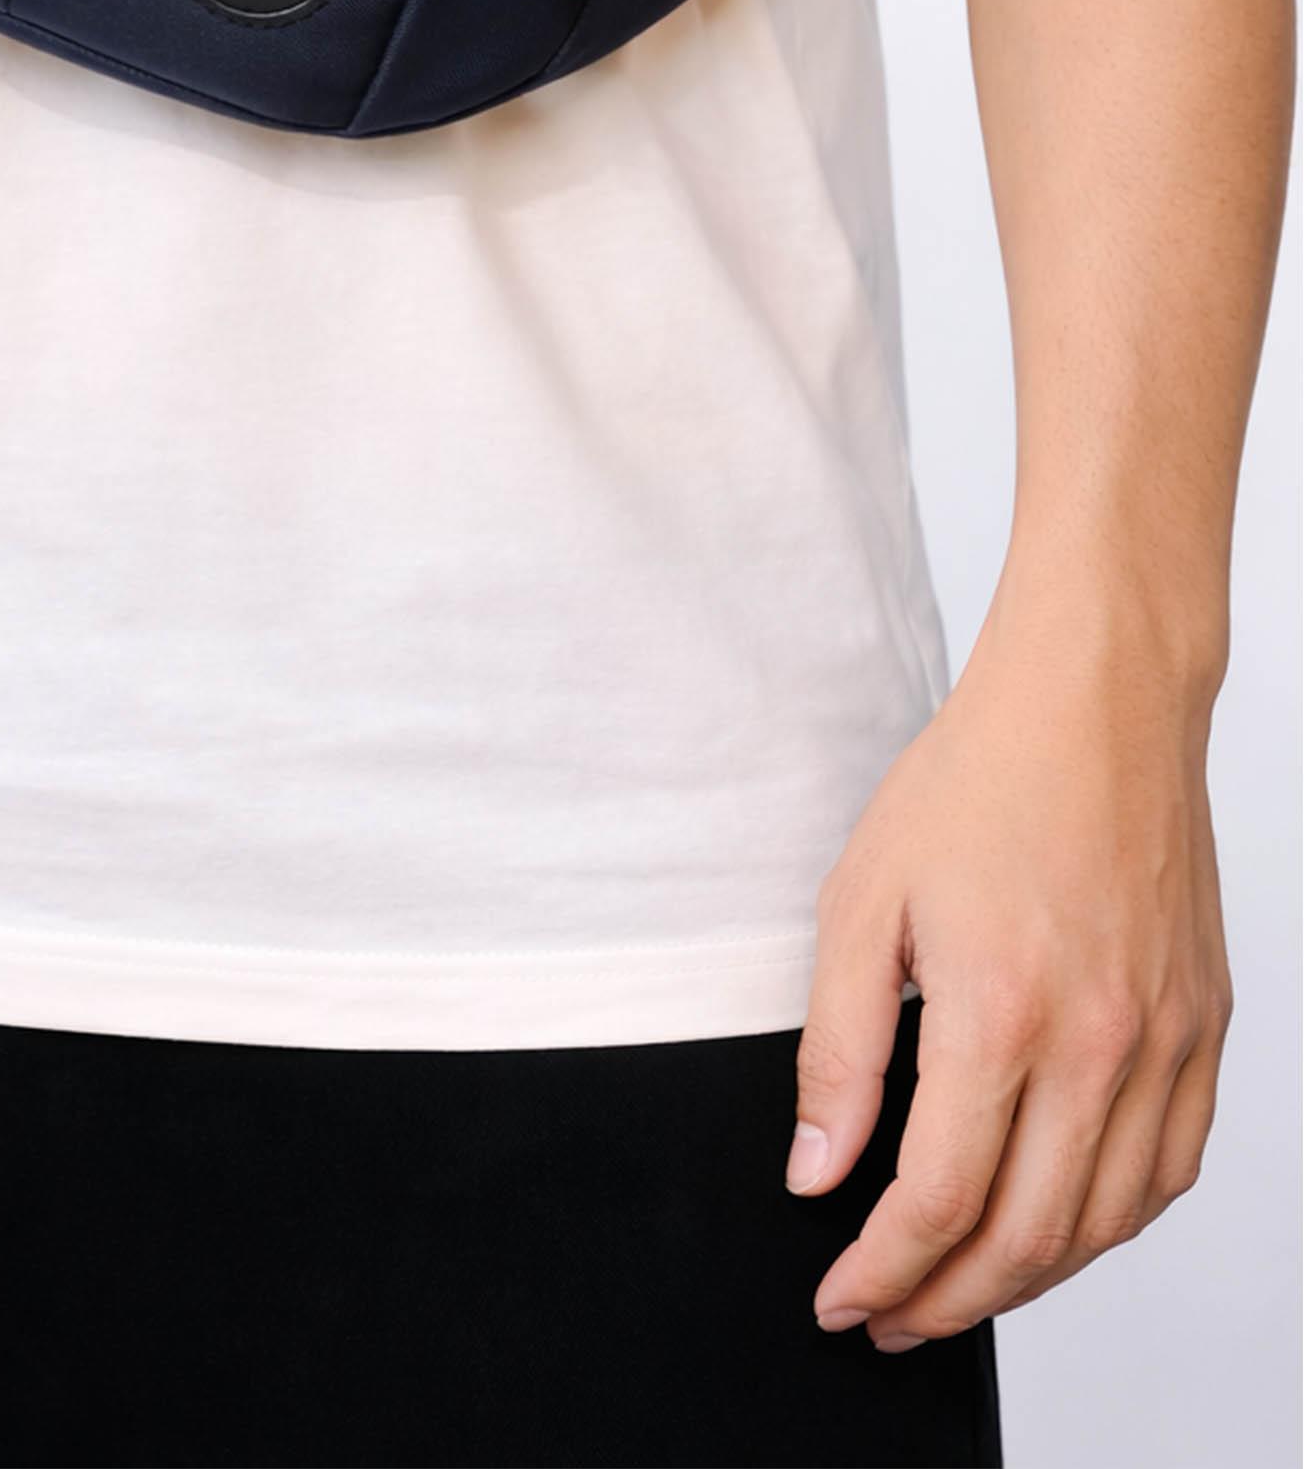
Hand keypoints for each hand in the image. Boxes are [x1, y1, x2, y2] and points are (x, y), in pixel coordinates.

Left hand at [787, 576, 1230, 1347]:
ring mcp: (1165, 1041)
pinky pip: (1168, 1170)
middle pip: (1027, 1238)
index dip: (883, 1271)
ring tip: (957, 1289)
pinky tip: (1056, 1227)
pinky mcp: (1205, 1028)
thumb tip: (815, 1175)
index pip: (940, 1202)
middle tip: (888, 1318)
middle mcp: (1099, 1043)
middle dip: (946, 1301)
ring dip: (1026, 1281)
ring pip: (1104, 1223)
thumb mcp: (862, 901)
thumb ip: (838, 1054)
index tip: (840, 1300)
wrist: (1098, 704)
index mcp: (1002, 1010)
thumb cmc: (976, 783)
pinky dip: (1109, 1224)